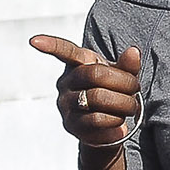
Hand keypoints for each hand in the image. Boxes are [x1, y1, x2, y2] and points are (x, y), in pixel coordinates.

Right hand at [29, 37, 142, 152]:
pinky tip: (121, 127)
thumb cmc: (114, 94)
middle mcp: (66, 83)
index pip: (65, 51)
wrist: (109, 128)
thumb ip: (127, 66)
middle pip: (96, 75)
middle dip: (124, 83)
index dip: (50, 45)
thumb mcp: (122, 77)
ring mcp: (66, 105)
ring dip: (123, 104)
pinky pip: (97, 121)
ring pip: (98, 99)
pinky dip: (116, 124)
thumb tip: (133, 52)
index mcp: (78, 65)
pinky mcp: (72, 125)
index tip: (34, 40)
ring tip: (130, 108)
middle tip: (136, 91)